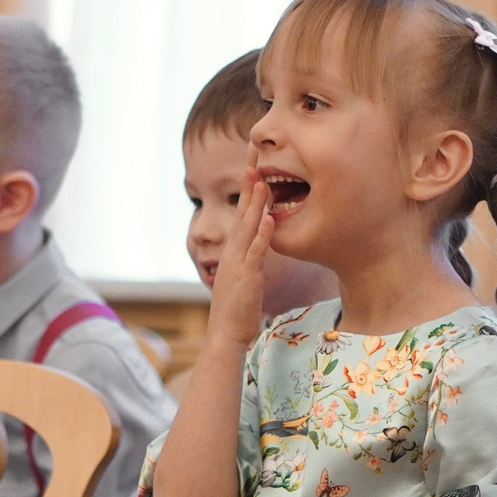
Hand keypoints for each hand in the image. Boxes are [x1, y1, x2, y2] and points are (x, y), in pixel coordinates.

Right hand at [201, 177, 275, 351]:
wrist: (225, 335)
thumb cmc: (237, 312)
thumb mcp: (243, 281)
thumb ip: (250, 264)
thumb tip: (258, 255)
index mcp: (233, 253)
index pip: (241, 216)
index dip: (247, 194)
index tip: (252, 170)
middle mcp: (233, 253)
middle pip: (241, 214)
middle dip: (247, 188)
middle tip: (252, 161)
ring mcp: (239, 263)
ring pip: (248, 227)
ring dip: (255, 203)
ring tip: (261, 180)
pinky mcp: (248, 276)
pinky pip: (257, 252)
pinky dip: (263, 234)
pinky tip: (270, 218)